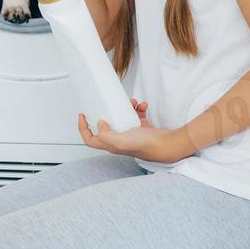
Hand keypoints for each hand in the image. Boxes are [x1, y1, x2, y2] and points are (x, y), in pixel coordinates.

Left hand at [77, 99, 192, 162]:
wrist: (167, 144)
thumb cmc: (146, 146)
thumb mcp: (121, 142)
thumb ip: (106, 135)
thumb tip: (99, 123)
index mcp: (111, 144)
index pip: (90, 140)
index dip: (82, 129)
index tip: (82, 115)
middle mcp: (119, 139)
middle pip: (105, 126)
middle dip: (105, 112)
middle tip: (104, 103)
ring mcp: (130, 133)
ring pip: (121, 117)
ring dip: (124, 107)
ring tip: (131, 102)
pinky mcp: (142, 128)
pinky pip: (136, 114)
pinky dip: (138, 108)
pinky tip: (142, 105)